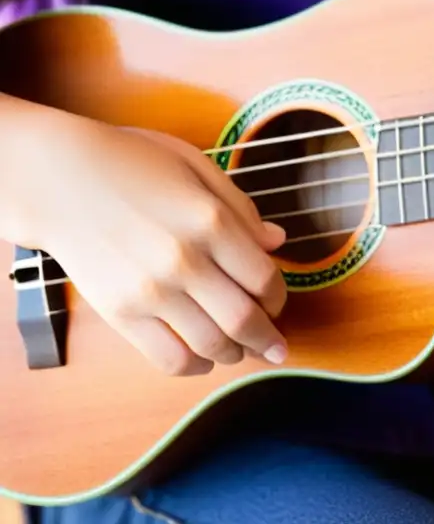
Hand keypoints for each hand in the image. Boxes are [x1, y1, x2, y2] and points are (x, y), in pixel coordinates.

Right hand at [5, 113, 288, 375]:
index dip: (279, 299)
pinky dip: (194, 366)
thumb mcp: (197, 167)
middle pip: (244, 319)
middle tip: (276, 348)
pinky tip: (203, 359)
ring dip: (235, 354)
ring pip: (211, 344)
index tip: (277, 304)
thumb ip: (242, 208)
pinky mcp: (120, 313)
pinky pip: (168, 357)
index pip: (264, 279)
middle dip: (267, 340)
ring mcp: (151, 291)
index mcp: (211, 221)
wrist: (59, 178)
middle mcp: (185, 261)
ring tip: (241, 351)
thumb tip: (277, 241)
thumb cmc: (131, 163)